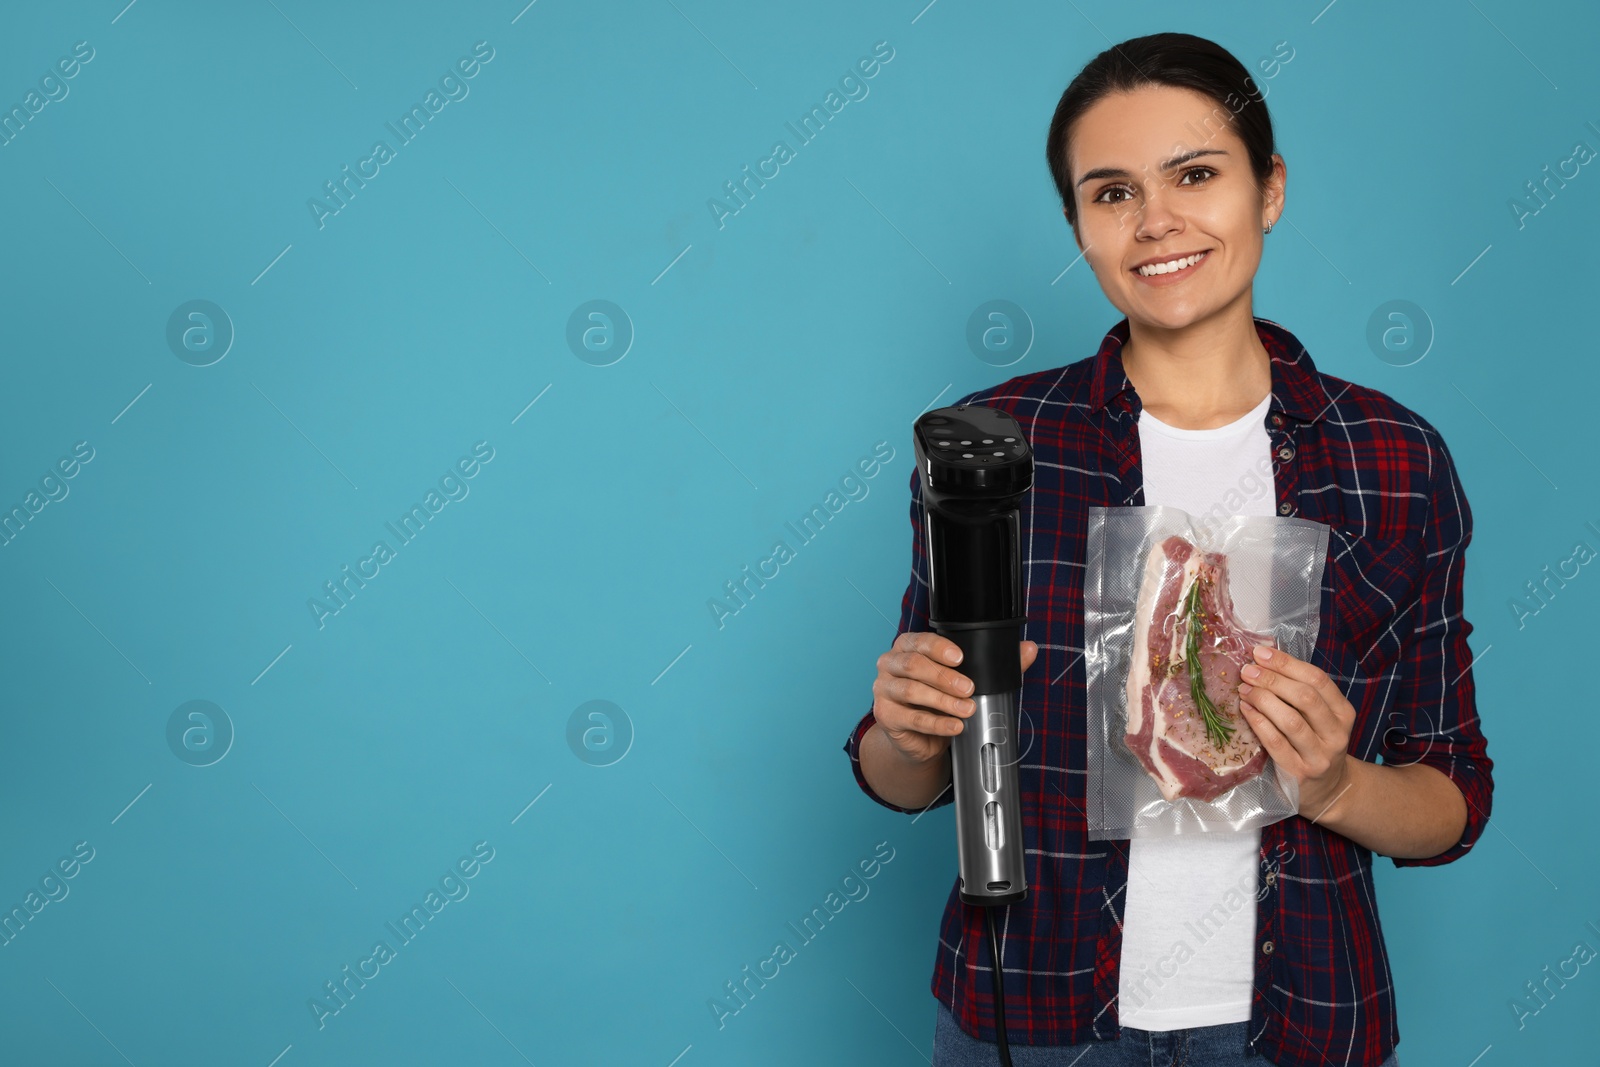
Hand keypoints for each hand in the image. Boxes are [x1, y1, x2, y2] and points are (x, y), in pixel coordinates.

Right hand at [872, 633, 1039, 763]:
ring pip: (912, 691)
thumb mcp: (964, 680)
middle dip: (945, 677)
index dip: (940, 648)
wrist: (918, 738)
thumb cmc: (938, 701)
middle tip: (970, 688)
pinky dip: (937, 723)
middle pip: (914, 664)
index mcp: (906, 647)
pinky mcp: (885, 716)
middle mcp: (890, 664)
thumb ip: (994, 664)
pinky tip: (955, 726)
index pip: (919, 640)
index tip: (961, 657)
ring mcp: (883, 690)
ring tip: (967, 709)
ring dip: (943, 701)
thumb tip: (1028, 649)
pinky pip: (912, 719)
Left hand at [1236, 644, 1355, 820]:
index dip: (1287, 663)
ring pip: (1291, 721)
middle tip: (1247, 670)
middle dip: (1272, 679)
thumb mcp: (1319, 717)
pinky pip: (1275, 743)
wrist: (1327, 790)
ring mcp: (1318, 755)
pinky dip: (1258, 722)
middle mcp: (1336, 733)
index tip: (1260, 653)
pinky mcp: (1299, 772)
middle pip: (1305, 698)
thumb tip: (1264, 659)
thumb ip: (1299, 692)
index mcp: (1343, 713)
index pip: (1318, 680)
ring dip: (1263, 699)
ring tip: (1243, 688)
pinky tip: (1245, 709)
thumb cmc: (1315, 743)